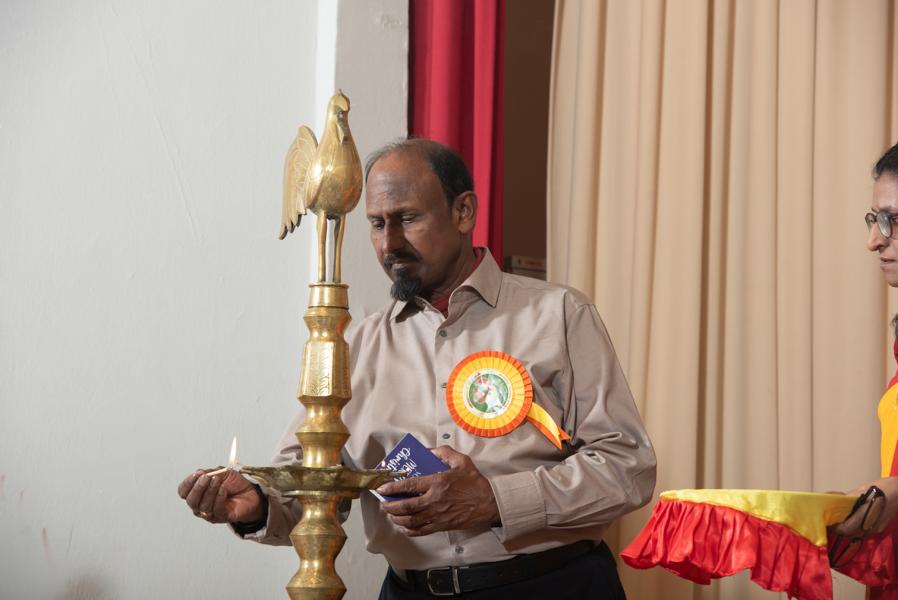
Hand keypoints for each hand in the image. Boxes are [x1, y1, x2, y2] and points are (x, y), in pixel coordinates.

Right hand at [177, 469, 264, 523]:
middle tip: (207, 478)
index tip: (198, 473)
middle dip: (198, 488)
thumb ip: (209, 473)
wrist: (250, 492)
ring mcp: (209, 513)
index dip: (188, 483)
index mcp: (196, 493)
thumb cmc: (233, 483)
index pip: (183, 491)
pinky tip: (224, 489)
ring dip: (211, 491)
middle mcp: (199, 505)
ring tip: (218, 481)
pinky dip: (219, 498)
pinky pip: (217, 510)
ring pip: (203, 506)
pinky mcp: (221, 518)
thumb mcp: (221, 473)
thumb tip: (199, 473)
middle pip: (191, 501)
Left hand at [376, 446, 499, 536]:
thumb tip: (428, 451)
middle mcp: (434, 501)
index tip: (383, 488)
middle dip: (390, 505)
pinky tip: (404, 527)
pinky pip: (421, 531)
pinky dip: (409, 530)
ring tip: (391, 514)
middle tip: (383, 503)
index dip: (393, 488)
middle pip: (405, 506)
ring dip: (397, 518)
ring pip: (410, 521)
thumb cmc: (474, 482)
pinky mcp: (441, 526)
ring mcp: (437, 515)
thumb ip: (443, 453)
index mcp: (437, 483)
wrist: (488, 503)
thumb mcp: (461, 461)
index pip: (409, 486)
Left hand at [831, 477, 897, 536]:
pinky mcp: (881, 527)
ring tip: (842, 519)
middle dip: (840, 528)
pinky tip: (855, 518)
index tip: (828, 522)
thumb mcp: (861, 490)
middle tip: (833, 520)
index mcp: (863, 516)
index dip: (835, 528)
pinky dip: (858, 527)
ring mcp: (877, 528)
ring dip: (849, 529)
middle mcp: (870, 525)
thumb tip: (834, 500)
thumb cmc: (882, 488)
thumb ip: (848, 499)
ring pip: (858, 533)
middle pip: (850, 533)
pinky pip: (866, 531)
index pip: (844, 529)